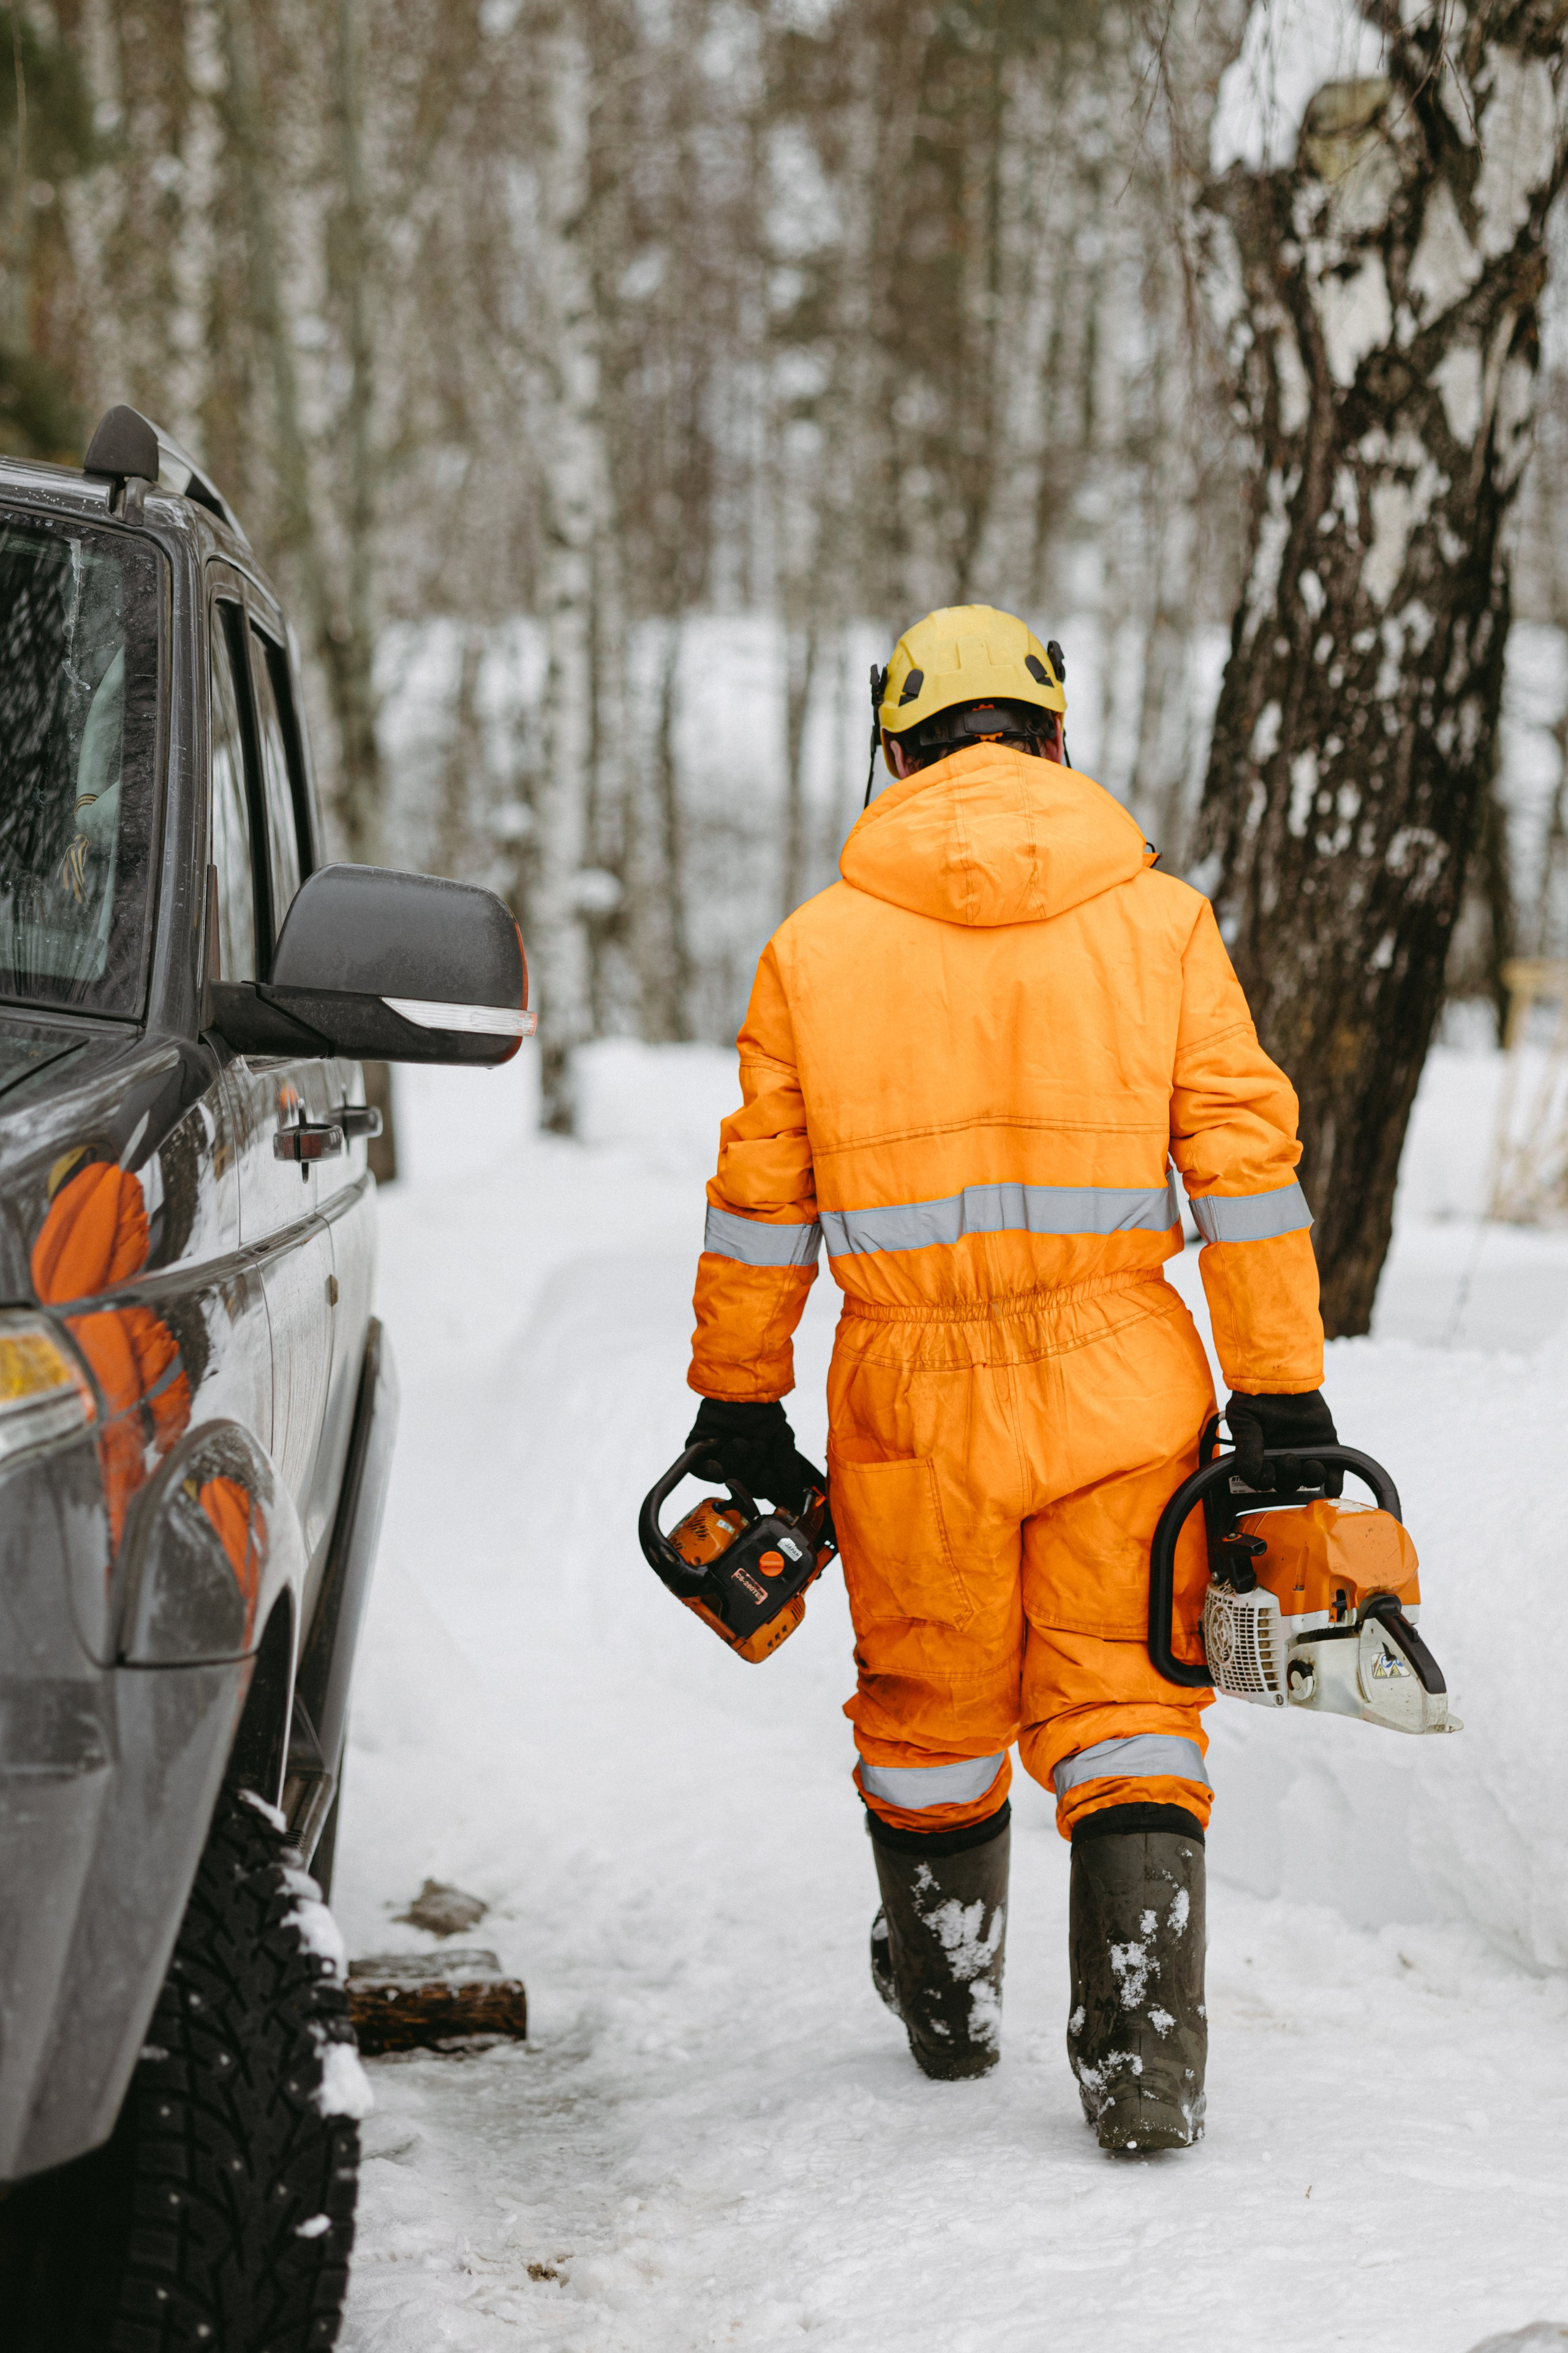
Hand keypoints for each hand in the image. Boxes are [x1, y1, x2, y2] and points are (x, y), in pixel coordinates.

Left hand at [687, 1397, 811, 1511]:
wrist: (746, 1391)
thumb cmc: (764, 1414)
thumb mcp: (782, 1440)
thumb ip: (789, 1469)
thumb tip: (794, 1496)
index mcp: (756, 1467)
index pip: (759, 1489)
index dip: (763, 1486)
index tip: (769, 1474)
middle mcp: (737, 1466)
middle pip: (743, 1486)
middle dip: (752, 1469)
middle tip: (758, 1446)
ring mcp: (717, 1459)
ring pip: (726, 1477)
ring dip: (737, 1460)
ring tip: (742, 1441)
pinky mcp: (698, 1452)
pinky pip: (701, 1471)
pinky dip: (710, 1470)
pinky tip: (718, 1464)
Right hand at [1222, 1390, 1341, 1496]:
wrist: (1278, 1375)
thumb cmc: (1253, 1397)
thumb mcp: (1242, 1421)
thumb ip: (1246, 1449)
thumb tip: (1252, 1477)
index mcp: (1262, 1457)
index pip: (1265, 1482)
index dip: (1266, 1481)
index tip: (1266, 1472)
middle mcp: (1284, 1459)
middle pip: (1289, 1483)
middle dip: (1289, 1477)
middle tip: (1288, 1459)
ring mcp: (1306, 1453)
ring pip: (1310, 1479)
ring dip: (1311, 1477)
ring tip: (1310, 1466)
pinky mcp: (1325, 1445)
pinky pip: (1333, 1470)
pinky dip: (1334, 1481)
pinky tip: (1332, 1486)